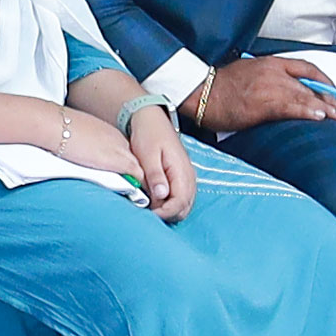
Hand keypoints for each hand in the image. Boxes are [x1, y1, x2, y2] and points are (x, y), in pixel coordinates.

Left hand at [117, 98, 196, 217]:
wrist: (152, 121)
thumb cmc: (148, 135)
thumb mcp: (148, 155)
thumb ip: (155, 176)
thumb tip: (162, 196)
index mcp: (181, 171)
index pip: (180, 203)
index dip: (164, 212)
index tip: (148, 213)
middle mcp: (189, 177)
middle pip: (184, 208)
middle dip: (166, 214)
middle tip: (146, 210)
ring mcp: (187, 178)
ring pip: (183, 206)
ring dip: (168, 211)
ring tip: (149, 206)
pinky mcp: (182, 179)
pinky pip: (181, 199)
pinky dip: (170, 205)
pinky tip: (155, 200)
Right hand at [175, 55, 330, 136]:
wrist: (202, 93)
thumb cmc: (221, 87)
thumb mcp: (249, 73)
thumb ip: (269, 80)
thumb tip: (286, 93)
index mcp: (270, 63)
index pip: (305, 67)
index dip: (323, 80)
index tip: (333, 91)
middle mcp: (273, 71)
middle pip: (310, 83)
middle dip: (330, 97)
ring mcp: (269, 86)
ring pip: (305, 95)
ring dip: (326, 107)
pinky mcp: (264, 103)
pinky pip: (292, 107)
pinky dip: (308, 111)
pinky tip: (319, 117)